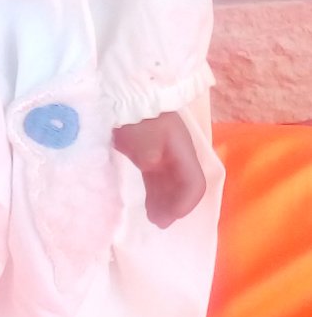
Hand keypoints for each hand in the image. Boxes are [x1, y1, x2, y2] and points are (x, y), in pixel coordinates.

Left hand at [113, 112, 205, 228]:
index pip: (194, 184)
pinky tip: (146, 202)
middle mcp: (177, 154)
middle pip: (183, 186)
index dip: (184, 204)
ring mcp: (162, 153)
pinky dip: (153, 192)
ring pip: (169, 183)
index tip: (167, 218)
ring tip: (152, 217)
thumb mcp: (148, 144)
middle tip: (157, 222)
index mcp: (183, 151)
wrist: (122, 94)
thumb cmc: (139, 119)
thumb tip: (157, 193)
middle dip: (173, 206)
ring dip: (163, 201)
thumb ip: (155, 169)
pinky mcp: (146, 152)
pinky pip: (155, 178)